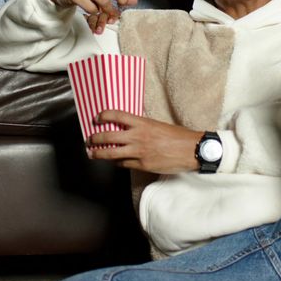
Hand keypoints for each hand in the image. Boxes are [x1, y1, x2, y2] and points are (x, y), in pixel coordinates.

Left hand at [87, 110, 202, 173]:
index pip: (116, 116)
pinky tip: (114, 161)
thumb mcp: (157, 124)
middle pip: (108, 137)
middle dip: (94, 139)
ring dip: (99, 154)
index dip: (103, 116)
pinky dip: (116, 162)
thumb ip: (142, 126)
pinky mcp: (142, 165)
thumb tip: (129, 127)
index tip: (96, 118)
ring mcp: (139, 152)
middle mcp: (138, 137)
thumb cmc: (178, 137)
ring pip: (111, 154)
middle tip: (89, 139)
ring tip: (93, 154)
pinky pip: (123, 164)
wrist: (191, 150)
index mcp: (142, 123)